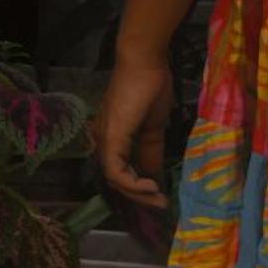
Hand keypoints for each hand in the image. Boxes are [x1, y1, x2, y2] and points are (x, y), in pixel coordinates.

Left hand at [94, 54, 173, 208]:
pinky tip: (151, 185)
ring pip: (116, 179)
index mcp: (115, 137)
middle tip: (162, 204)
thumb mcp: (154, 126)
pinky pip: (116, 172)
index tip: (160, 194)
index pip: (123, 170)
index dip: (140, 186)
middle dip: (141, 195)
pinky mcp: (110, 140)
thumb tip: (156, 173)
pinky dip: (132, 183)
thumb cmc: (151, 86)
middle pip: (118, 179)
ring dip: (138, 193)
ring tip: (159, 198)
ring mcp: (105, 141)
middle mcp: (105, 141)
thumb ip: (152, 150)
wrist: (145, 63)